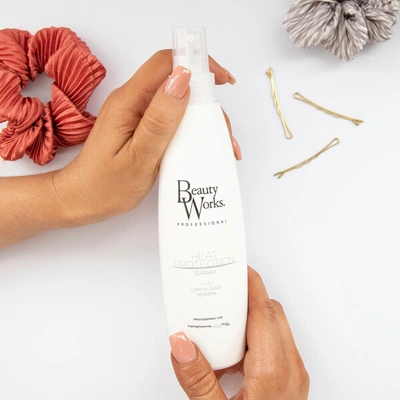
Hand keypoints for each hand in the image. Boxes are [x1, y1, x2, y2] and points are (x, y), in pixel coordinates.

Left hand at [53, 50, 240, 226]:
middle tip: (223, 130)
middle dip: (206, 99)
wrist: (82, 199)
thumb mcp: (138, 157)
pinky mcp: (140, 126)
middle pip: (175, 82)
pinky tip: (201, 144)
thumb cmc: (106, 186)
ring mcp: (135, 113)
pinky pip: (169, 117)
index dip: (198, 64)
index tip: (224, 81)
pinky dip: (190, 126)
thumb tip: (183, 79)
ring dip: (201, 116)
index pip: (166, 64)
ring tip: (219, 143)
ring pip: (176, 100)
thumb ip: (160, 120)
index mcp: (129, 102)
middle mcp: (132, 101)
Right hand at [169, 267, 309, 398]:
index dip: (251, 285)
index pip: (264, 311)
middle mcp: (290, 369)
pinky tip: (233, 352)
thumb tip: (180, 343)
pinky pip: (276, 343)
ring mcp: (294, 375)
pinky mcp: (291, 381)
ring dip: (252, 316)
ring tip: (223, 320)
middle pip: (272, 314)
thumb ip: (196, 379)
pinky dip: (256, 336)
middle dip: (247, 297)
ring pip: (276, 327)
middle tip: (221, 293)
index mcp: (273, 372)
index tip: (237, 268)